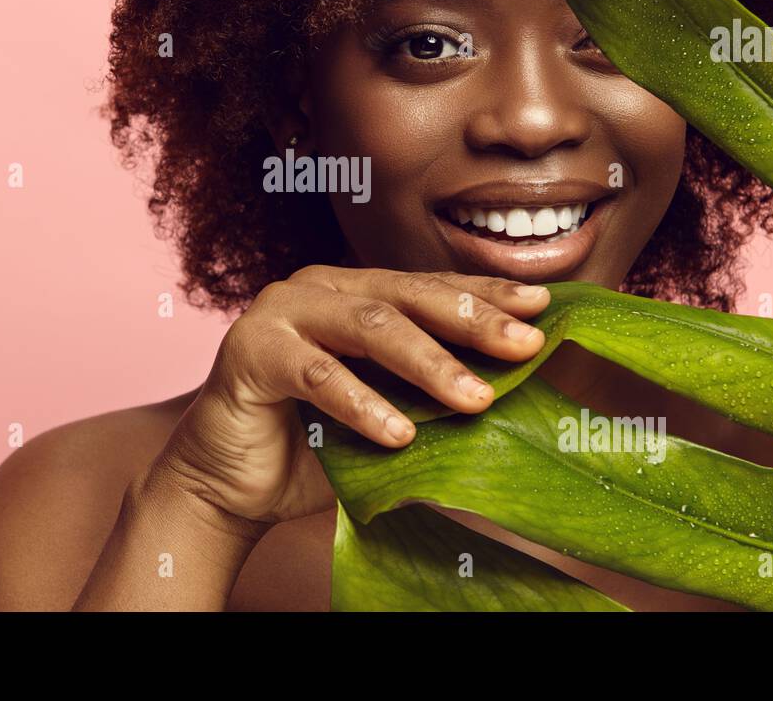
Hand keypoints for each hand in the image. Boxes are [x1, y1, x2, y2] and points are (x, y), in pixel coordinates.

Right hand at [149, 265, 549, 526]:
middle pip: (407, 296)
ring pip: (368, 326)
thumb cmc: (312, 445)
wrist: (229, 484)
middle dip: (472, 320)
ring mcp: (280, 312)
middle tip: (527, 345)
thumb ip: (428, 394)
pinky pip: (317, 374)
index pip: (428, 288)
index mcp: (353, 290)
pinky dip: (362, 404)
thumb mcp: (385, 412)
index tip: (543, 309)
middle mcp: (318, 288)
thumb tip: (513, 392)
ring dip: (428, 363)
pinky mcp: (250, 350)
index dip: (485, 296)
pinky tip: (399, 433)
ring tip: (476, 399)